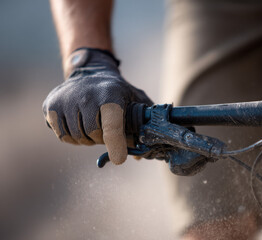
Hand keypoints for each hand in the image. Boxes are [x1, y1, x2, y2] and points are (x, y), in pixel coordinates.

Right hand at [42, 48, 152, 163]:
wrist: (90, 73)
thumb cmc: (117, 93)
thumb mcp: (136, 101)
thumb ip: (144, 125)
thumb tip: (142, 155)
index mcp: (111, 95)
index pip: (111, 125)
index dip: (115, 144)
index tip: (119, 159)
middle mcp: (86, 95)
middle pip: (93, 135)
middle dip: (101, 138)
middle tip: (105, 129)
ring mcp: (65, 99)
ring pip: (77, 137)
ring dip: (87, 138)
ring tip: (92, 123)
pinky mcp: (50, 106)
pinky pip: (62, 135)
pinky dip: (72, 136)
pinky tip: (78, 123)